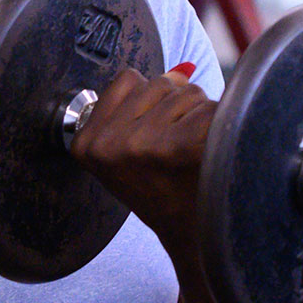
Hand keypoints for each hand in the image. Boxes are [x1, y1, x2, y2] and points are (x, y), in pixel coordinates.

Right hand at [66, 66, 215, 256]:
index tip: (153, 137)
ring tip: (191, 153)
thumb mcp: (129, 148)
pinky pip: (206, 109)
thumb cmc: (165, 188)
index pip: (127, 80)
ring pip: (186, 93)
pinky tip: (206, 154)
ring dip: (198, 115)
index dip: (150, 101)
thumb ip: (142, 104)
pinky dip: (217, 125)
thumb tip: (184, 69)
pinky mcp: (174, 148)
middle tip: (176, 149)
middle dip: (177, 106)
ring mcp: (138, 145)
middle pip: (159, 83)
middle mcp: (106, 145)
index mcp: (86, 144)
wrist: (192, 234)